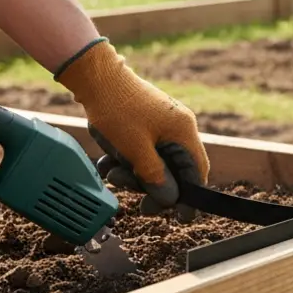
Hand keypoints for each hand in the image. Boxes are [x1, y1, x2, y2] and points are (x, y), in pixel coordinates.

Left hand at [54, 39, 209, 221]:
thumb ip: (155, 177)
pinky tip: (108, 162)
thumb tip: (170, 199)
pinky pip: (144, 149)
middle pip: (176, 169)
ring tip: (111, 173)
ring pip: (157, 161)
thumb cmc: (117, 110)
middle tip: (138, 202)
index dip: (190, 197)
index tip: (181, 217)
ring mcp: (163, 123)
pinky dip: (128, 159)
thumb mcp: (134, 150)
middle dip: (153, 186)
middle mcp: (178, 127)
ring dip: (135, 173)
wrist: (95, 76)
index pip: (197, 172)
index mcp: (183, 132)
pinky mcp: (147, 121)